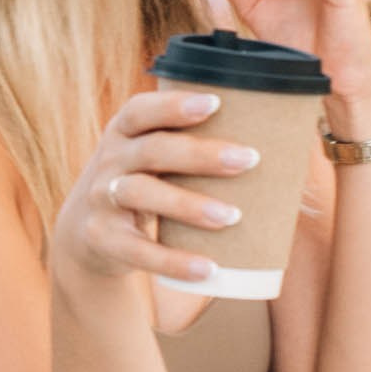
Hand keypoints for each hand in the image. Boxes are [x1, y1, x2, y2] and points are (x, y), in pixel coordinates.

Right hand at [54, 88, 262, 288]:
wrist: (87, 234)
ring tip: (233, 217)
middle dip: (201, 154)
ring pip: (142, 195)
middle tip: (249, 159)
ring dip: (189, 204)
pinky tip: (208, 268)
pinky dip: (173, 260)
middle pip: (152, 150)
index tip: (216, 103)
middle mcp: (109, 161)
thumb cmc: (143, 184)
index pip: (141, 110)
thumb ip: (192, 147)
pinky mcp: (104, 240)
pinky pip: (138, 251)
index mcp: (123, 132)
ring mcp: (101, 200)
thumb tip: (283, 146)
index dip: (174, 105)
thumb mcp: (150, 160)